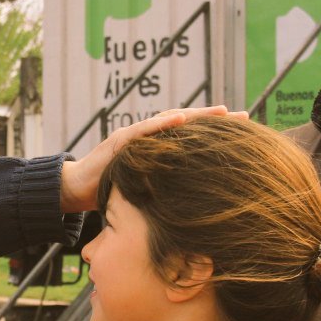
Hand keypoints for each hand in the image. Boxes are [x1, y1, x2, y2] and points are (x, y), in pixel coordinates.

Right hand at [60, 106, 247, 212]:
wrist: (75, 189)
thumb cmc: (109, 191)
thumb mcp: (145, 192)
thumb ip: (164, 191)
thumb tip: (192, 208)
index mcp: (157, 149)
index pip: (190, 137)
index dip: (215, 134)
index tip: (244, 133)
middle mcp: (147, 137)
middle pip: (185, 123)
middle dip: (214, 119)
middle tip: (244, 116)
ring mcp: (133, 136)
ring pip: (168, 121)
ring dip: (195, 116)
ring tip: (220, 113)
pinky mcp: (118, 142)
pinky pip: (142, 131)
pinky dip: (161, 124)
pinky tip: (180, 119)